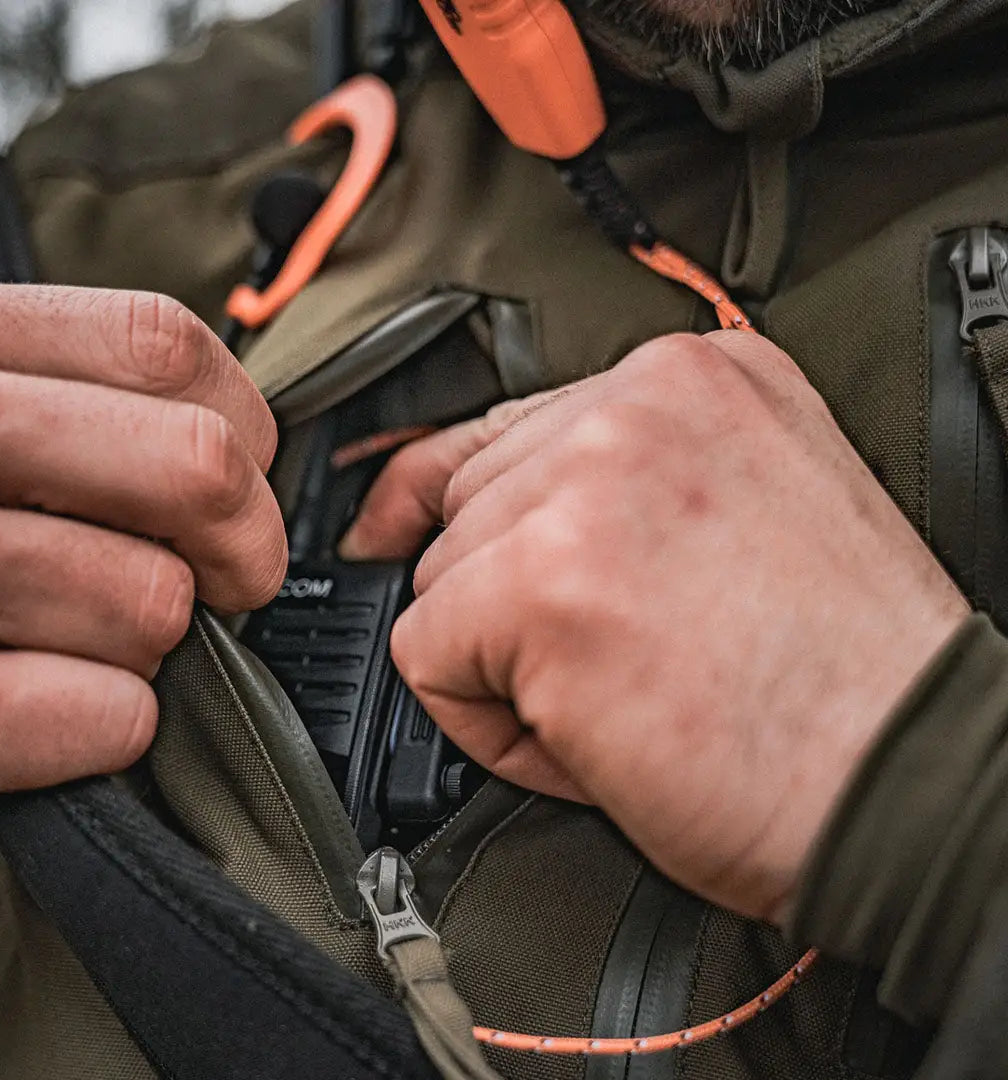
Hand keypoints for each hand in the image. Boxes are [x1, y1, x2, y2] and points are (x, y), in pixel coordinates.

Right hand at [0, 284, 286, 834]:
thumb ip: (55, 399)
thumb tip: (230, 455)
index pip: (160, 348)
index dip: (238, 426)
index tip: (236, 477)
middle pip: (197, 468)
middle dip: (244, 543)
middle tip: (223, 580)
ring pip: (158, 607)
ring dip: (141, 646)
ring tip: (58, 641)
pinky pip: (113, 715)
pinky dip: (103, 726)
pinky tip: (33, 710)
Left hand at [340, 331, 968, 921]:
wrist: (912, 777)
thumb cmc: (846, 675)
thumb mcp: (750, 510)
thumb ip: (624, 480)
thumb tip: (495, 509)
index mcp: (696, 378)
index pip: (508, 423)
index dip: (450, 491)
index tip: (400, 518)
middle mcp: (638, 405)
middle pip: (468, 501)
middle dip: (506, 595)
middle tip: (611, 658)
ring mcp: (587, 484)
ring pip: (444, 576)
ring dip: (502, 658)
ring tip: (623, 699)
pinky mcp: (543, 584)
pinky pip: (427, 653)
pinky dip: (484, 719)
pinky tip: (586, 733)